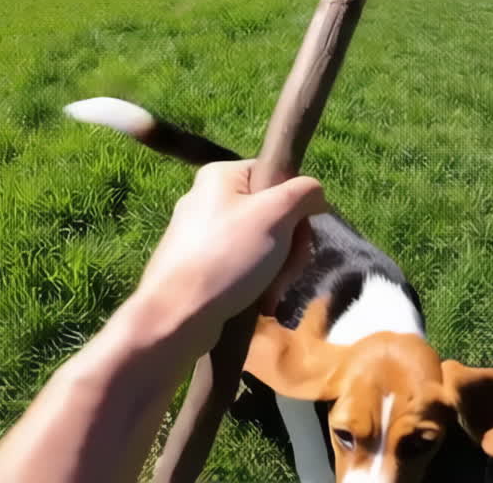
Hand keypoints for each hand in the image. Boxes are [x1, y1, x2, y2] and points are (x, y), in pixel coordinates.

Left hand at [137, 159, 327, 341]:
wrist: (177, 315)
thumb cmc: (228, 256)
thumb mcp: (275, 214)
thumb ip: (303, 193)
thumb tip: (315, 194)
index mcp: (221, 176)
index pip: (276, 175)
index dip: (296, 204)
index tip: (299, 233)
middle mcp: (209, 199)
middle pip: (273, 212)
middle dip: (289, 246)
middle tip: (288, 270)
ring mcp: (203, 234)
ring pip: (262, 242)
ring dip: (278, 269)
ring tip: (272, 293)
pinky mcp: (201, 265)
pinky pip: (243, 264)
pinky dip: (258, 282)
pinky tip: (262, 301)